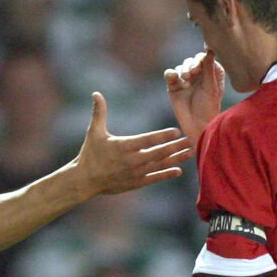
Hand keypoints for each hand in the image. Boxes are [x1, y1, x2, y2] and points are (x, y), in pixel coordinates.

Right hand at [75, 92, 191, 195]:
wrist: (85, 180)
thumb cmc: (90, 154)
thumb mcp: (93, 132)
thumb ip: (99, 113)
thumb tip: (96, 93)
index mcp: (124, 146)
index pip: (148, 140)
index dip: (163, 136)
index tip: (177, 131)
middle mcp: (132, 160)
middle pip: (159, 153)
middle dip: (176, 146)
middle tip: (191, 139)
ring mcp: (135, 173)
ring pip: (160, 165)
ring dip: (176, 159)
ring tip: (190, 152)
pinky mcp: (135, 183)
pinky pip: (154, 178)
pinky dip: (167, 174)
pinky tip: (178, 170)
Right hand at [164, 50, 224, 147]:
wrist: (196, 125)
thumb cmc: (208, 107)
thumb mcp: (210, 87)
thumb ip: (209, 68)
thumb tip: (210, 49)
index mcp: (211, 73)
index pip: (203, 58)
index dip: (199, 60)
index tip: (198, 67)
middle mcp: (198, 75)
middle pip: (191, 61)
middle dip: (190, 65)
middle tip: (190, 74)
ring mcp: (185, 80)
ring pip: (180, 67)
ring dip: (182, 71)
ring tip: (186, 83)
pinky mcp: (174, 86)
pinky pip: (170, 74)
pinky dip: (171, 74)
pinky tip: (175, 79)